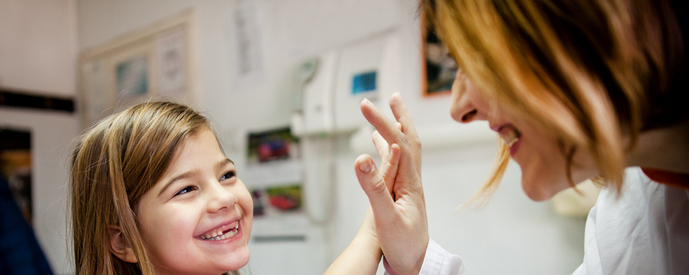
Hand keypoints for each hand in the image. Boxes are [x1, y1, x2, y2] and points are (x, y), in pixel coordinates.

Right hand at [354, 93, 427, 274]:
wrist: (417, 263)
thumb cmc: (404, 244)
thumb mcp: (386, 216)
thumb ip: (374, 187)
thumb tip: (361, 157)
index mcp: (410, 181)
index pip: (398, 142)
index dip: (381, 121)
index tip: (364, 104)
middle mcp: (412, 180)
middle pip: (409, 139)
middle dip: (400, 116)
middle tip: (392, 97)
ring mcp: (408, 186)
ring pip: (404, 150)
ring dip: (397, 129)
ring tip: (389, 113)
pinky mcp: (402, 194)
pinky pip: (396, 165)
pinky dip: (388, 150)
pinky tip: (380, 149)